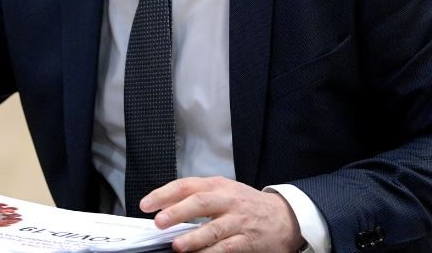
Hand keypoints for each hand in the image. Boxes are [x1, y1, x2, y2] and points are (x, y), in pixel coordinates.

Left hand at [140, 177, 304, 252]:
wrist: (285, 216)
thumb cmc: (247, 204)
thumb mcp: (222, 191)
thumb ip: (195, 196)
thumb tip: (163, 207)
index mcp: (217, 185)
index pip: (186, 185)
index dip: (164, 194)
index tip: (146, 204)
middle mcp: (227, 200)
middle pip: (200, 203)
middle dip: (178, 212)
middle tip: (160, 222)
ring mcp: (238, 221)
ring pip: (214, 228)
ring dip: (194, 238)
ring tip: (177, 245)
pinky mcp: (248, 240)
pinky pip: (228, 248)